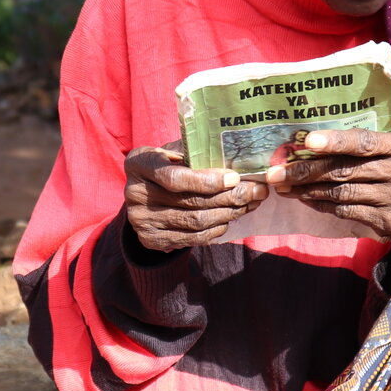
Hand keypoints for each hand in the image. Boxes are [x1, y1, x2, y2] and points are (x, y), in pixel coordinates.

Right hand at [125, 141, 267, 252]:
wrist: (142, 193)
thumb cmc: (166, 163)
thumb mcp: (174, 151)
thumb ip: (196, 153)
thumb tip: (237, 158)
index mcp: (139, 163)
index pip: (175, 178)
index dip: (207, 180)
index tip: (235, 178)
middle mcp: (134, 193)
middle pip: (190, 202)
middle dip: (229, 197)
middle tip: (256, 191)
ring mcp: (141, 220)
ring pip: (195, 222)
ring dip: (229, 214)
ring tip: (249, 204)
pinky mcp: (150, 240)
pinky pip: (192, 238)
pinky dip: (216, 229)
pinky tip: (230, 218)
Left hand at [264, 128, 390, 248]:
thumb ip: (371, 142)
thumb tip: (317, 141)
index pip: (366, 142)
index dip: (336, 141)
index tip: (308, 140)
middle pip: (345, 171)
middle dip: (306, 171)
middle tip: (276, 172)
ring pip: (342, 193)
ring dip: (308, 190)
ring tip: (285, 186)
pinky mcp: (390, 222)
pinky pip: (347, 212)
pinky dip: (323, 205)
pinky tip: (307, 199)